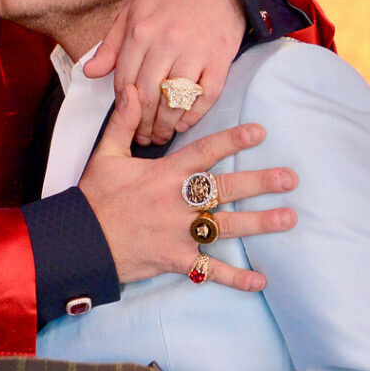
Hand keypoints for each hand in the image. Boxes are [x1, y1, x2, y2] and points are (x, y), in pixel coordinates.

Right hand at [78, 85, 295, 287]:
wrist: (80, 240)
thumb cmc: (94, 197)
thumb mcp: (106, 155)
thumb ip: (123, 122)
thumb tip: (134, 91)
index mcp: (163, 174)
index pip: (203, 152)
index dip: (232, 141)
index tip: (259, 133)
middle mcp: (176, 201)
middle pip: (224, 188)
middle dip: (259, 182)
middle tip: (289, 178)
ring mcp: (178, 232)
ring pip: (225, 226)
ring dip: (259, 223)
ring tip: (289, 217)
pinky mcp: (175, 259)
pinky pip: (209, 270)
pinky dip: (235, 278)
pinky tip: (261, 280)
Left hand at [83, 0, 244, 145]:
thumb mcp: (132, 12)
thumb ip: (111, 46)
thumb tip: (89, 72)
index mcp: (141, 32)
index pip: (124, 81)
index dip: (123, 107)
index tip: (124, 122)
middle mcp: (167, 42)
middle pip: (148, 95)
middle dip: (142, 124)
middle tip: (141, 138)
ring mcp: (196, 50)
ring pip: (175, 100)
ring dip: (166, 125)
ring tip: (160, 136)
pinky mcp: (221, 57)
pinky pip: (207, 95)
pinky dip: (195, 115)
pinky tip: (184, 124)